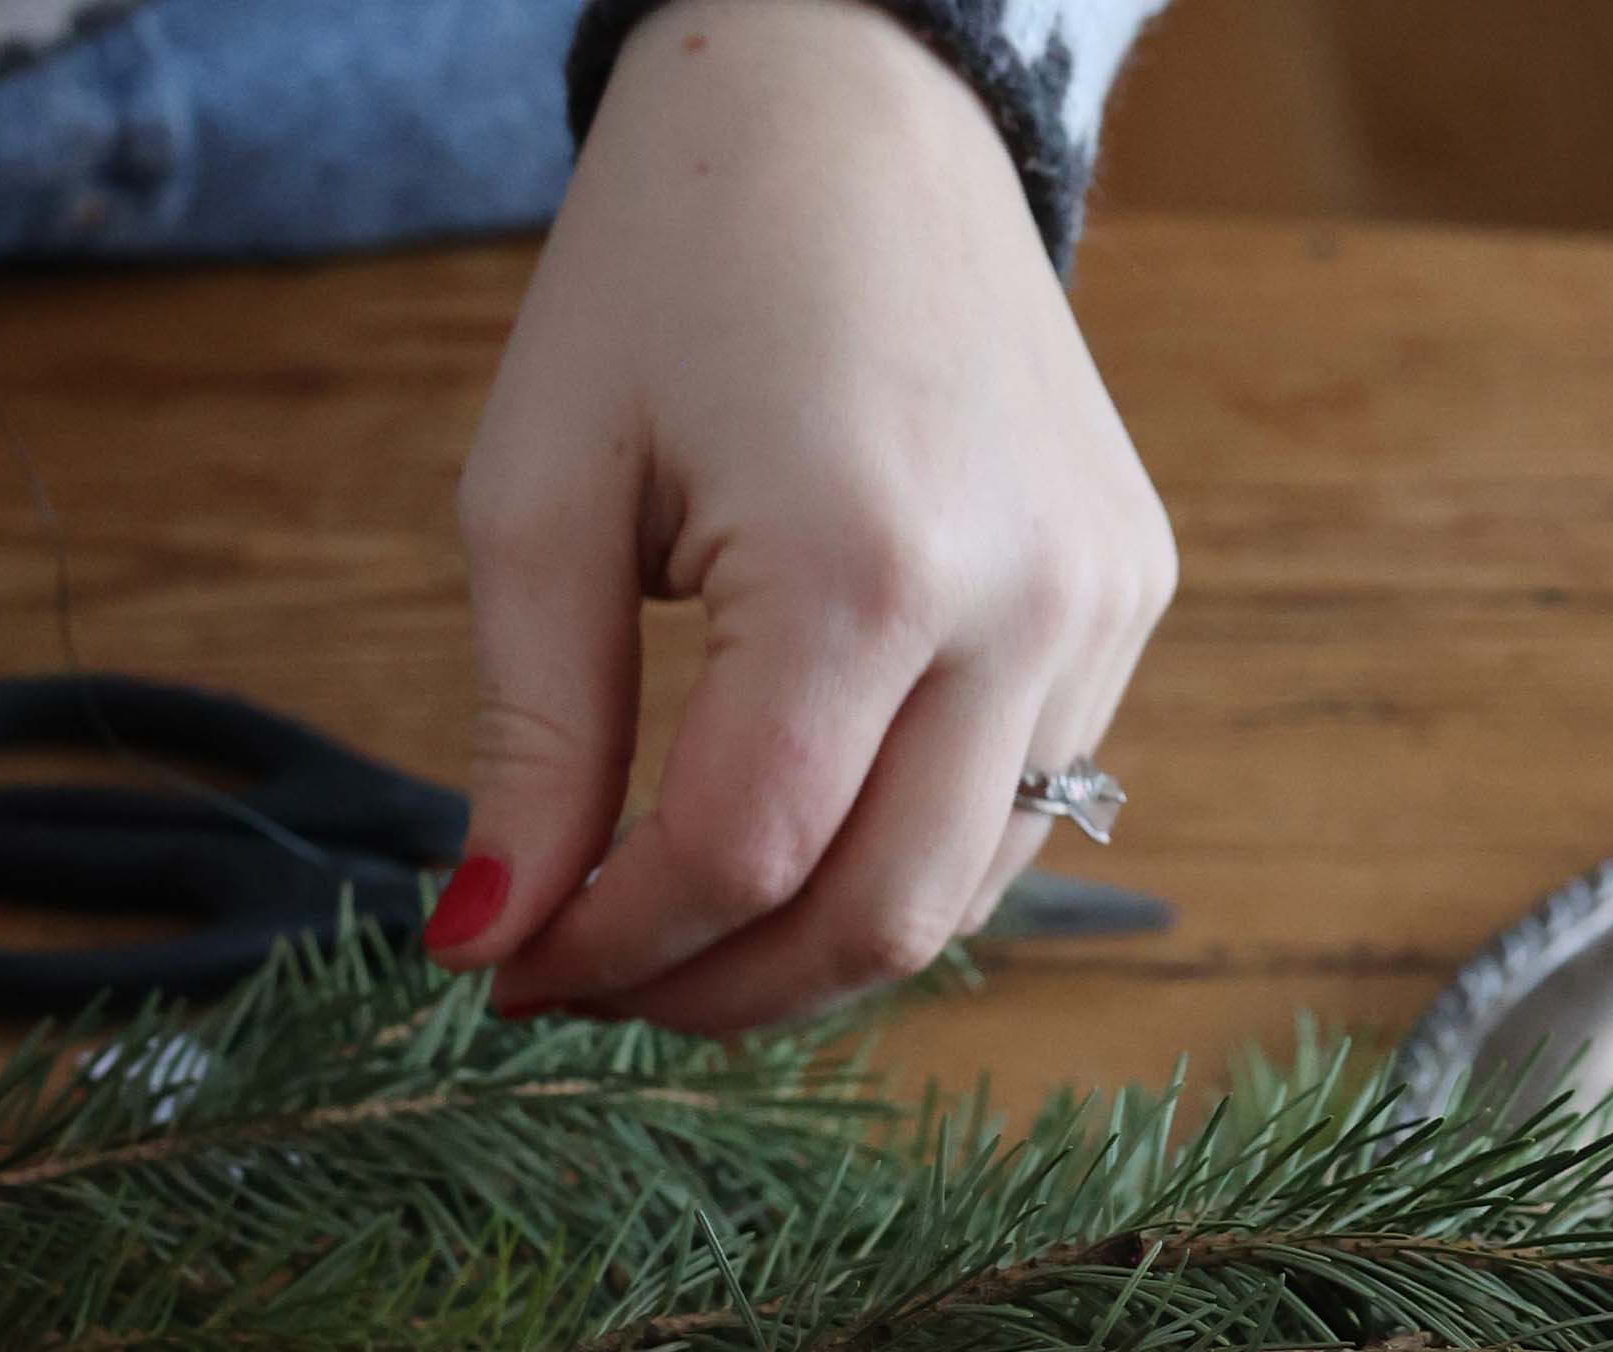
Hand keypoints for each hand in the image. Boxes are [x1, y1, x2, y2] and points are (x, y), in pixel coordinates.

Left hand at [429, 0, 1175, 1031]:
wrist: (853, 97)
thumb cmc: (670, 268)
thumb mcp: (540, 498)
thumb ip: (529, 743)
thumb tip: (487, 944)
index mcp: (870, 558)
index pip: (738, 857)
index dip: (606, 947)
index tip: (504, 969)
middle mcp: (1026, 600)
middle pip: (871, 919)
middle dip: (705, 993)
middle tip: (576, 984)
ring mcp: (1102, 608)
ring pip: (953, 900)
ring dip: (795, 961)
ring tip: (660, 933)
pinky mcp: (1126, 604)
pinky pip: (1010, 822)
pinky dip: (883, 879)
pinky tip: (773, 859)